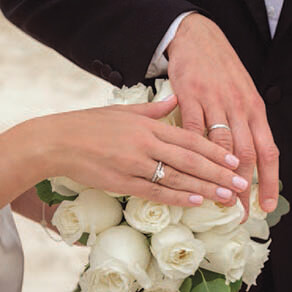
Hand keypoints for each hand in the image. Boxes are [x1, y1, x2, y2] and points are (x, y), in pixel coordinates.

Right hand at [32, 96, 247, 206]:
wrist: (59, 140)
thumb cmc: (90, 124)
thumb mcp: (123, 110)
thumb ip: (153, 108)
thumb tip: (175, 100)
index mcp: (147, 125)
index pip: (189, 139)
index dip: (214, 150)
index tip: (232, 160)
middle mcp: (145, 143)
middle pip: (189, 160)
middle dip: (218, 172)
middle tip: (240, 182)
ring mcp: (134, 163)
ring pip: (176, 177)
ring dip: (204, 188)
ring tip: (226, 195)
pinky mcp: (122, 181)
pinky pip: (155, 191)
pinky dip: (177, 197)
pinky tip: (195, 201)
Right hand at [167, 14, 278, 213]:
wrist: (199, 39)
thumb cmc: (220, 69)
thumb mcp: (241, 92)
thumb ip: (242, 121)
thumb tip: (239, 153)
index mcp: (254, 108)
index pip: (267, 151)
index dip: (270, 180)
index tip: (265, 203)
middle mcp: (238, 107)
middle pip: (245, 153)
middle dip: (243, 185)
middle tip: (239, 209)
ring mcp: (214, 102)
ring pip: (221, 145)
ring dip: (220, 174)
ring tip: (217, 197)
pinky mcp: (191, 97)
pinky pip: (194, 128)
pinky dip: (194, 150)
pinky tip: (193, 168)